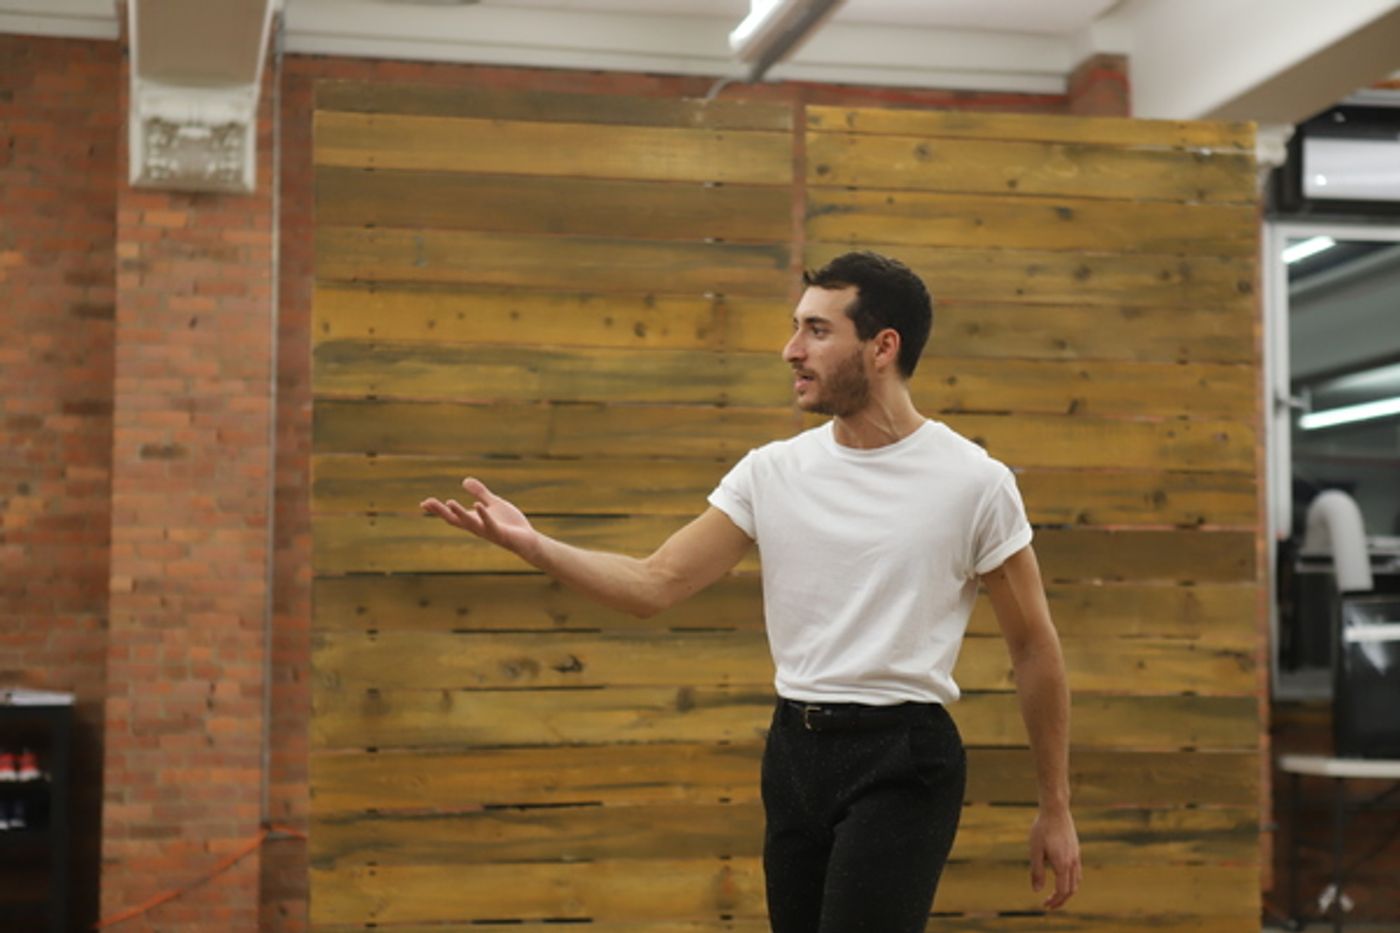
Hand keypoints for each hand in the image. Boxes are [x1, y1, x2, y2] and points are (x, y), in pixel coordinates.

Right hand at [420, 478, 539, 560]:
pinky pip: (490, 524)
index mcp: (474, 520)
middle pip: (455, 519)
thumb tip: (464, 480)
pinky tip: (477, 504)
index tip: (424, 502)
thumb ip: (479, 493)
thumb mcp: (493, 504)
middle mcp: (477, 527)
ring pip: (470, 523)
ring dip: (459, 513)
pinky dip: (483, 515)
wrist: (527, 540)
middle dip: (441, 511)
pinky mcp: (500, 533)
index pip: (452, 515)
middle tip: (427, 503)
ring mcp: (488, 531)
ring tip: (449, 501)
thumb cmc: (509, 523)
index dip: (438, 510)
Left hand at [1029, 806, 1080, 908]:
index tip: (1044, 905)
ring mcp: (1076, 856)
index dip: (1054, 901)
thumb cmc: (1042, 829)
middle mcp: (1072, 862)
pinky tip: (1062, 879)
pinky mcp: (1076, 851)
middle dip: (1061, 900)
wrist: (1056, 810)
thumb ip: (1036, 871)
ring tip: (1055, 896)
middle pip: (1071, 890)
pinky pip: (1077, 872)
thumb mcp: (1035, 850)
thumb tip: (1036, 891)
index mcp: (1062, 864)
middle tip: (1049, 905)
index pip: (1062, 891)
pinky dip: (1071, 882)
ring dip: (1067, 892)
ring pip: (1076, 882)